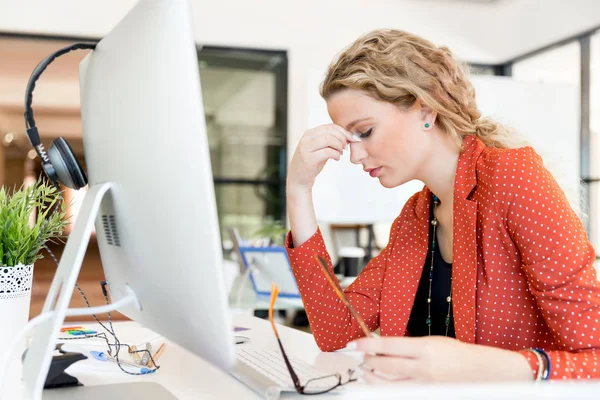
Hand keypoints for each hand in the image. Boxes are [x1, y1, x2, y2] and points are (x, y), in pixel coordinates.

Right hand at [287, 124, 357, 192]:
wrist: (298, 180)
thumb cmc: (311, 164)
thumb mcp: (319, 149)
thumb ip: (329, 141)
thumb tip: (347, 136)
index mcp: (309, 134)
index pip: (330, 126)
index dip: (343, 131)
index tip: (351, 139)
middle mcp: (306, 139)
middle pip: (330, 131)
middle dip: (342, 138)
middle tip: (345, 148)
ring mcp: (306, 148)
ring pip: (329, 139)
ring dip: (339, 146)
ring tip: (341, 153)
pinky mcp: (308, 159)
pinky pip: (327, 152)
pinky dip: (336, 155)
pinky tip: (336, 159)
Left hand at [352, 336, 532, 382]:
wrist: (480, 372)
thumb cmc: (455, 353)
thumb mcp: (431, 342)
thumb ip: (407, 346)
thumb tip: (382, 346)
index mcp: (424, 348)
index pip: (387, 345)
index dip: (367, 345)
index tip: (354, 344)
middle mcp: (423, 368)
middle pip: (385, 366)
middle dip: (369, 360)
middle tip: (362, 356)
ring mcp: (424, 385)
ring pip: (389, 384)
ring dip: (373, 377)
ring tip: (368, 371)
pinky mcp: (426, 395)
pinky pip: (400, 392)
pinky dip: (387, 388)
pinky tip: (381, 383)